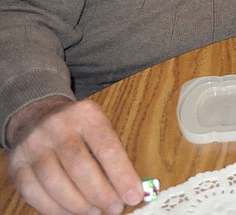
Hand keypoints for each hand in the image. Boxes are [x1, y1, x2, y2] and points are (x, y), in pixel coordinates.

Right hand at [7, 96, 141, 214]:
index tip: (134, 196)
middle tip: (114, 208)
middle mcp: (57, 127)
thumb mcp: (100, 129)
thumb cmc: (78, 129)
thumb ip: (113, 156)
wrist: (37, 116)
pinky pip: (34, 193)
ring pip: (55, 182)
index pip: (107, 148)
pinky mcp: (17, 163)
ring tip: (95, 212)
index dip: (122, 176)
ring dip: (79, 205)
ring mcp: (34, 145)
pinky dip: (55, 209)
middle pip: (80, 167)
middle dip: (100, 194)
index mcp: (86, 115)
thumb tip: (129, 190)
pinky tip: (71, 213)